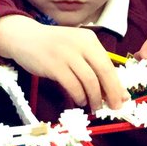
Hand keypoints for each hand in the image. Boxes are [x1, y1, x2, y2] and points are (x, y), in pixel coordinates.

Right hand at [0, 16, 125, 108]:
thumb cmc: (54, 47)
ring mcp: (66, 54)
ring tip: (94, 107)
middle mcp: (80, 44)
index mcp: (90, 39)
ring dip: (94, 98)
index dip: (117, 84)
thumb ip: (93, 65)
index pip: (109, 64)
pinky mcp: (53, 65)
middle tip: (113, 107)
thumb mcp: (76, 49)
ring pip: (89, 81)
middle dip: (111, 93)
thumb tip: (113, 90)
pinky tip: (80, 101)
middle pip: (103, 72)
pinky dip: (79, 96)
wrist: (24, 38)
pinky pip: (72, 85)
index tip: (122, 99)